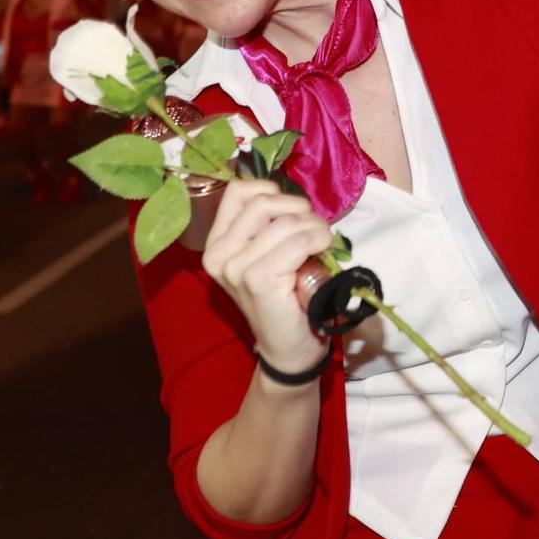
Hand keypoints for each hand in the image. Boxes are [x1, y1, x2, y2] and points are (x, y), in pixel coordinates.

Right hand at [199, 179, 335, 374]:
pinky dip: (317, 241)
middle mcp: (218, 254)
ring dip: (315, 228)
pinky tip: (321, 254)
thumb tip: (295, 200)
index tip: (292, 212)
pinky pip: (296, 243)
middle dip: (300, 210)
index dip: (272, 191)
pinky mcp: (257, 280)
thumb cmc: (286, 297)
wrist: (291, 347)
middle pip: (263, 202)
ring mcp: (235, 268)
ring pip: (284, 222)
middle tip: (315, 232)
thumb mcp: (271, 253)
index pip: (238, 191)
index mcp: (216, 243)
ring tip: (321, 245)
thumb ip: (271, 224)